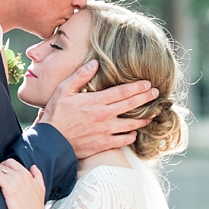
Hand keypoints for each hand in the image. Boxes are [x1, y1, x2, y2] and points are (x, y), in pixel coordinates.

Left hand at [0, 158, 51, 208]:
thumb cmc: (36, 206)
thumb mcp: (41, 187)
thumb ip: (37, 175)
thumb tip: (33, 166)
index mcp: (27, 175)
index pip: (13, 163)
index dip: (4, 164)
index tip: (0, 169)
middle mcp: (21, 176)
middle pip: (5, 165)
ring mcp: (15, 182)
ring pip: (0, 169)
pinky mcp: (8, 189)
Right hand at [38, 63, 160, 159]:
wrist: (51, 142)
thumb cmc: (55, 115)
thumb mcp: (63, 91)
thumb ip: (80, 77)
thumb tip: (95, 64)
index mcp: (96, 101)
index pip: (123, 92)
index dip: (138, 87)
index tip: (148, 83)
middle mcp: (104, 115)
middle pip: (131, 105)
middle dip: (146, 98)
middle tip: (157, 94)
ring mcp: (105, 131)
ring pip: (131, 124)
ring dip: (144, 119)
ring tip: (152, 115)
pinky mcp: (103, 144)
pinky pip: (123, 140)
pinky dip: (131, 136)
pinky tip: (134, 133)